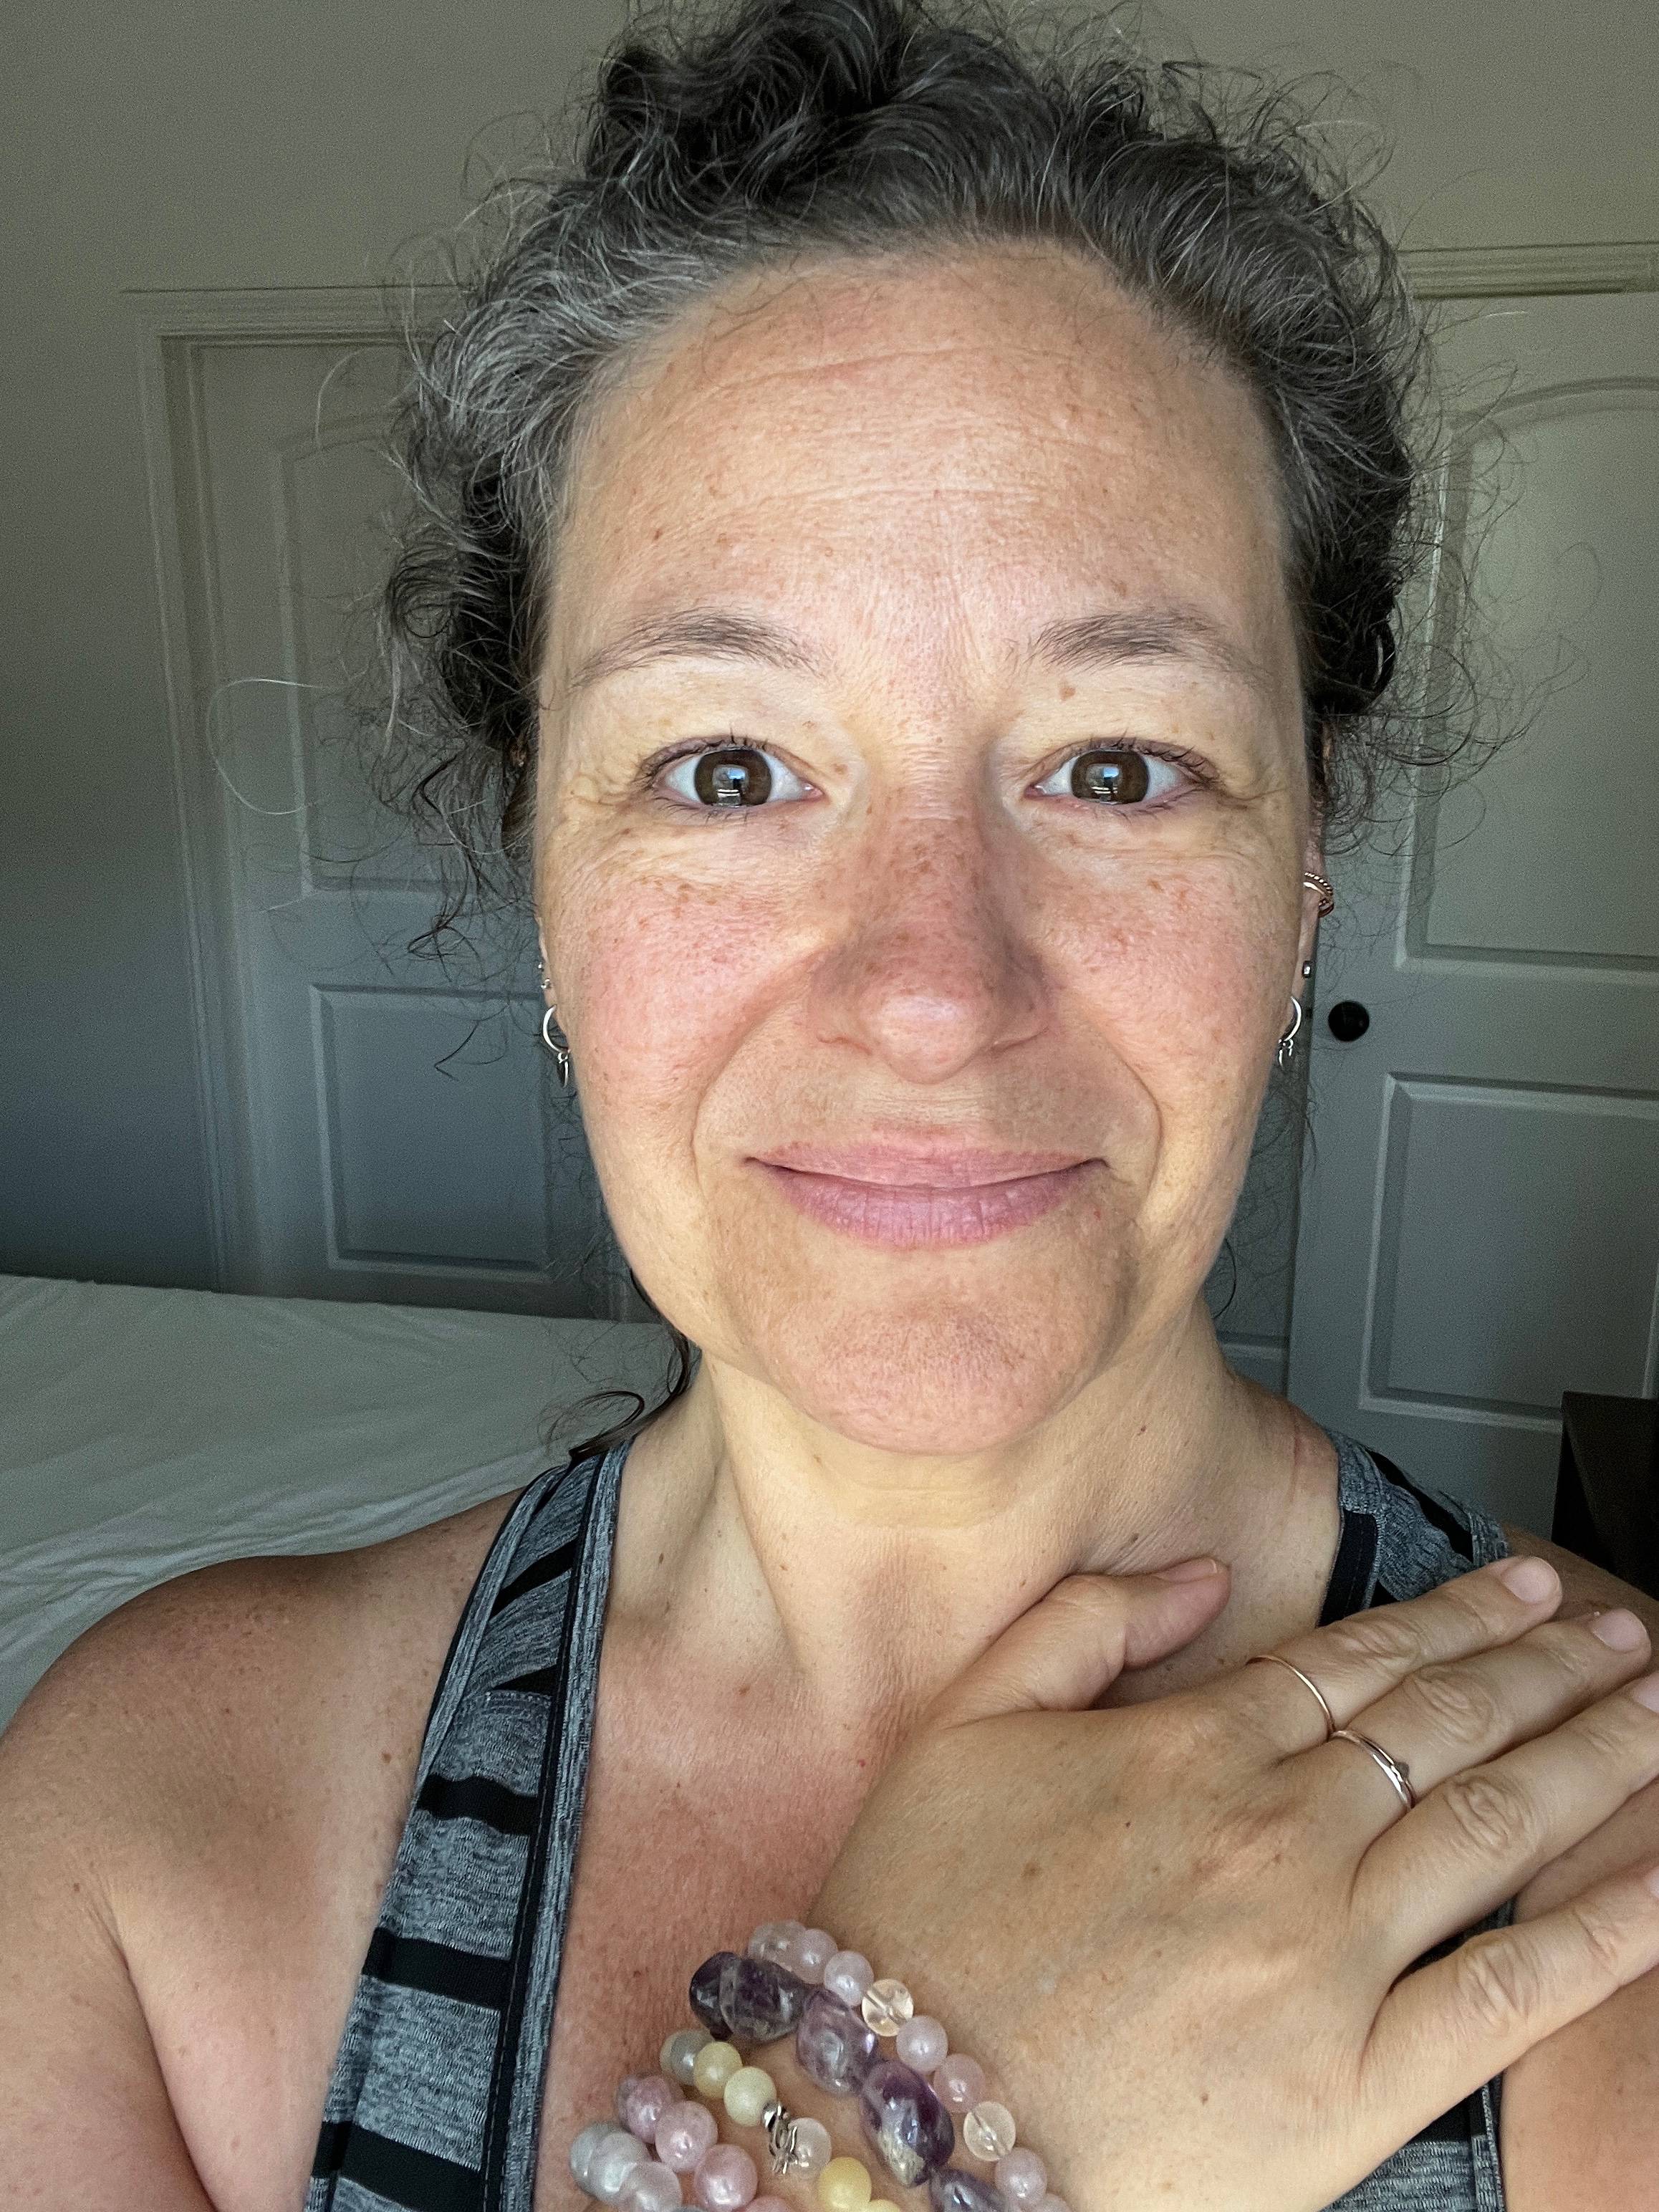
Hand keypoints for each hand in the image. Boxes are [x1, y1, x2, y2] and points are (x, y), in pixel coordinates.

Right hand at [803, 1555, 1658, 2211]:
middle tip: (1624, 1632)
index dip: (1460, 1615)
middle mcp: (1279, 1832)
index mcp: (1192, 1747)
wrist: (899, 2113)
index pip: (1363, 1660)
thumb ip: (1081, 1623)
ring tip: (1655, 1709)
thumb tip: (1195, 1575)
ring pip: (1497, 1825)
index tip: (1527, 1587)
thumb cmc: (917, 1924)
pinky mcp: (1359, 2078)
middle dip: (1553, 1667)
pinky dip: (1605, 1928)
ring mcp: (1328, 1952)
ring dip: (1595, 1754)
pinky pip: (1513, 1989)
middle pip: (1451, 1725)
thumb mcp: (960, 1725)